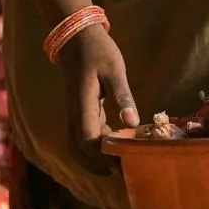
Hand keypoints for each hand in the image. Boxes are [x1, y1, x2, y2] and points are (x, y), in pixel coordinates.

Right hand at [59, 26, 139, 171]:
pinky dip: (95, 145)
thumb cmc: (98, 51)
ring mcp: (75, 112)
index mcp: (82, 105)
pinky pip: (83, 134)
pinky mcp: (80, 109)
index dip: (102, 156)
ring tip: (117, 165)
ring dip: (93, 158)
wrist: (76, 37)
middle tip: (120, 172)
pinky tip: (113, 145)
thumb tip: (133, 122)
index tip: (121, 163)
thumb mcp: (115, 70)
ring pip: (78, 144)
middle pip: (78, 149)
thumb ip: (122, 96)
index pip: (87, 140)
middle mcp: (75, 113)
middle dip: (96, 164)